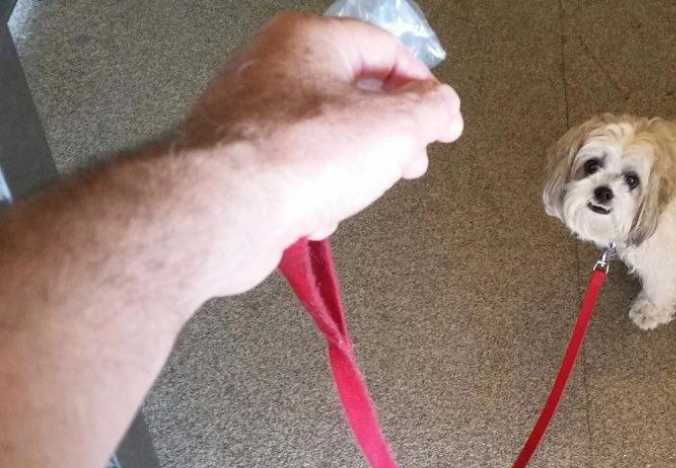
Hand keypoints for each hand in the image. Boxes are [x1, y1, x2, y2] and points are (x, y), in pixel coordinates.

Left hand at [179, 12, 462, 296]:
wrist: (224, 210)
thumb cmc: (293, 158)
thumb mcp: (396, 129)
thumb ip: (432, 111)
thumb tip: (442, 107)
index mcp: (309, 39)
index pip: (385, 48)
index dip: (423, 87)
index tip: (441, 116)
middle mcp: (271, 65)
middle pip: (352, 92)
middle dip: (390, 133)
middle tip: (410, 156)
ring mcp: (248, 112)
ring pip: (322, 134)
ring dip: (351, 166)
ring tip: (362, 188)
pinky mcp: (236, 159)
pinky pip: (292, 169)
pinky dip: (313, 190)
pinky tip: (319, 210)